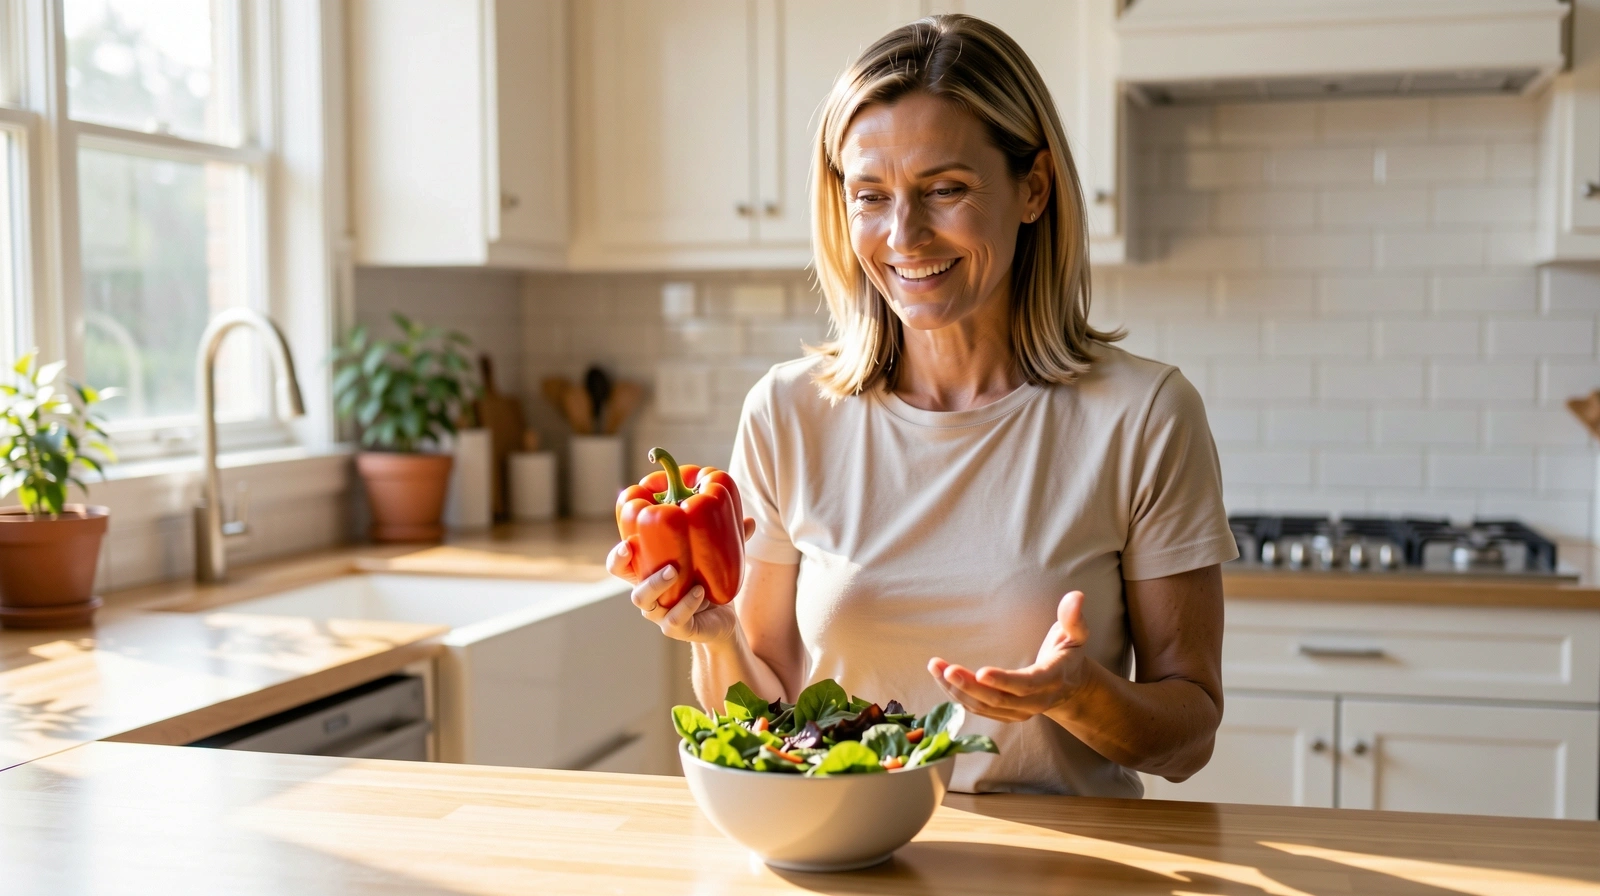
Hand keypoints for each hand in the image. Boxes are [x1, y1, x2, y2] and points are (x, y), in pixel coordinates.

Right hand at [606, 517, 755, 644]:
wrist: (722, 623)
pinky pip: (674, 619)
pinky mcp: (675, 629)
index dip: (617, 555)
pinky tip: (700, 591)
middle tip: (638, 550)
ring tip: (674, 570)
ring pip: (645, 602)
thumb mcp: (716, 561)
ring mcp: (660, 614)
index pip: (622, 566)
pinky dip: (686, 604)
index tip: (626, 541)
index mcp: (650, 575)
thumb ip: (729, 540)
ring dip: (656, 584)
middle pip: (626, 581)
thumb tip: (750, 519)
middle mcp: (650, 596)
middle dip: (625, 567)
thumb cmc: (709, 585)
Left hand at [927, 591, 1089, 722]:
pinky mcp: (1006, 715)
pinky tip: (941, 677)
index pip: (1027, 684)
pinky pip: (978, 709)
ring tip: (935, 667)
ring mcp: (1019, 712)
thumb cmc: (1069, 654)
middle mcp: (1035, 702)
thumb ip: (1073, 618)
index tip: (981, 672)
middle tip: (945, 667)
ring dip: (957, 690)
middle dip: (970, 686)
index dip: (1004, 680)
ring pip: (984, 707)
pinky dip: (957, 695)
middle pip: (999, 700)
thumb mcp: (1076, 635)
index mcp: (1052, 680)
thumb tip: (1076, 596)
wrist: (1070, 687)